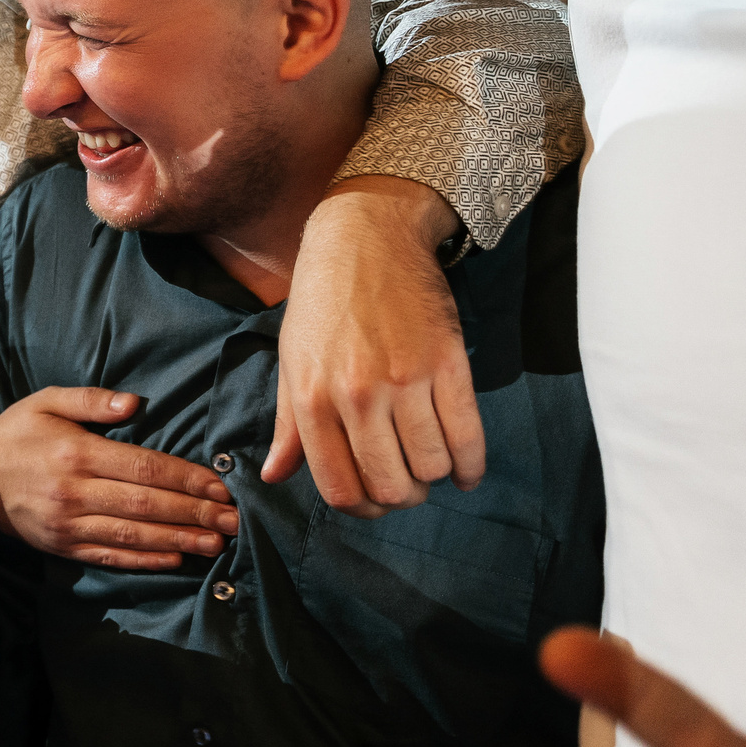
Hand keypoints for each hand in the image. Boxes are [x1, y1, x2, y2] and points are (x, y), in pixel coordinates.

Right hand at [0, 387, 235, 569]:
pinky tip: (175, 559)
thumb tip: (135, 402)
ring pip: (133, 535)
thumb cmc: (18, 434)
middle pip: (146, 504)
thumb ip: (91, 399)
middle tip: (234, 519)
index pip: (144, 466)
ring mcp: (68, 524)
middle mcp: (74, 491)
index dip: (186, 478)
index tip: (220, 485)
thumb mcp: (47, 401)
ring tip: (216, 542)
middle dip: (195, 512)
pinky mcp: (63, 547)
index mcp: (76, 452)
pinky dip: (144, 561)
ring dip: (179, 539)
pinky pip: (109, 557)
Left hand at [269, 178, 481, 515]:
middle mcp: (355, 395)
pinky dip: (471, 466)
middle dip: (401, 498)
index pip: (340, 488)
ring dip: (435, 478)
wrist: (364, 238)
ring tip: (429, 463)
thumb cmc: (322, 302)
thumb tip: (275, 476)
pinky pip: (468, 437)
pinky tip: (465, 469)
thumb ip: (288, 426)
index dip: (361, 508)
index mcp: (311, 399)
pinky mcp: (446, 363)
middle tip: (405, 484)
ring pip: (432, 467)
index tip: (373, 501)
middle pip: (391, 487)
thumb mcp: (291, 361)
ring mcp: (404, 380)